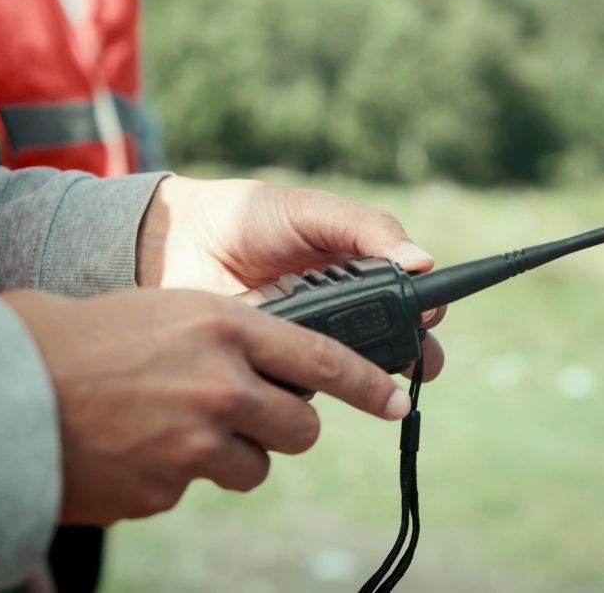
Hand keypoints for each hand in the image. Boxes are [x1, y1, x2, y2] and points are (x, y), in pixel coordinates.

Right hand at [2, 287, 410, 524]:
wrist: (2, 390)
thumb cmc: (78, 339)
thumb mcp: (164, 311)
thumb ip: (225, 338)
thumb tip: (269, 372)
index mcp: (225, 325)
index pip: (325, 357)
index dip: (369, 383)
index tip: (399, 399)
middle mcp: (223, 384)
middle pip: (301, 428)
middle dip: (285, 428)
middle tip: (251, 418)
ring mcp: (197, 444)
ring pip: (254, 467)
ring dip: (227, 456)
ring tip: (170, 430)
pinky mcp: (167, 490)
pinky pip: (193, 488)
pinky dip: (172, 475)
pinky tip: (132, 449)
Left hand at [135, 176, 445, 379]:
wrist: (176, 240)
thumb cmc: (249, 216)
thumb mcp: (311, 211)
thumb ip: (365, 229)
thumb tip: (423, 261)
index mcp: (363, 273)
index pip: (414, 301)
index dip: (426, 313)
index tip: (426, 315)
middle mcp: (346, 315)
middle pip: (400, 348)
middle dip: (413, 358)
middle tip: (410, 360)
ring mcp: (311, 346)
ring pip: (355, 376)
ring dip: (364, 377)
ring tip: (358, 368)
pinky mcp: (275, 371)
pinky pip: (303, 391)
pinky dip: (308, 386)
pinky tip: (302, 374)